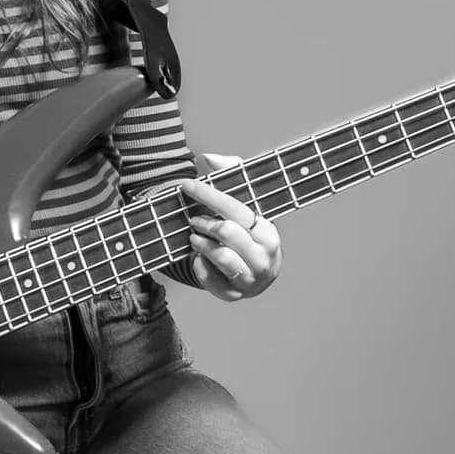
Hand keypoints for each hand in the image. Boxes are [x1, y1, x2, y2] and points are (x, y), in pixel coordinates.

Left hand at [178, 152, 281, 301]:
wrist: (254, 274)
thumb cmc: (246, 232)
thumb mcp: (245, 201)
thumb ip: (230, 172)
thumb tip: (209, 158)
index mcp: (269, 233)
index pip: (236, 208)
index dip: (208, 194)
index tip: (186, 184)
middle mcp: (264, 258)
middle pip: (228, 232)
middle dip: (205, 221)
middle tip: (194, 219)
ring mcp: (250, 280)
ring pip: (220, 257)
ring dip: (201, 243)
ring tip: (194, 237)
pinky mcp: (233, 295)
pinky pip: (209, 279)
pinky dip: (199, 265)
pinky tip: (199, 258)